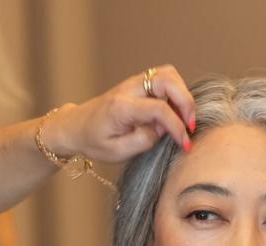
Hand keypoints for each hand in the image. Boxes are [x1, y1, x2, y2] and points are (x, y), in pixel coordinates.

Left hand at [43, 64, 195, 162]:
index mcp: (121, 107)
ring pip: (168, 73)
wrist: (75, 127)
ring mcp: (133, 83)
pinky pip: (163, 78)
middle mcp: (128, 89)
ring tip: (183, 118)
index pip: (159, 109)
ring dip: (182, 94)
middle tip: (190, 125)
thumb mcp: (116, 152)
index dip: (177, 126)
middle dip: (185, 102)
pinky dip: (175, 91)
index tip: (185, 143)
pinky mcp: (138, 83)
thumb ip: (142, 141)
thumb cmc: (93, 141)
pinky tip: (173, 111)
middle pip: (167, 79)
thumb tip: (163, 130)